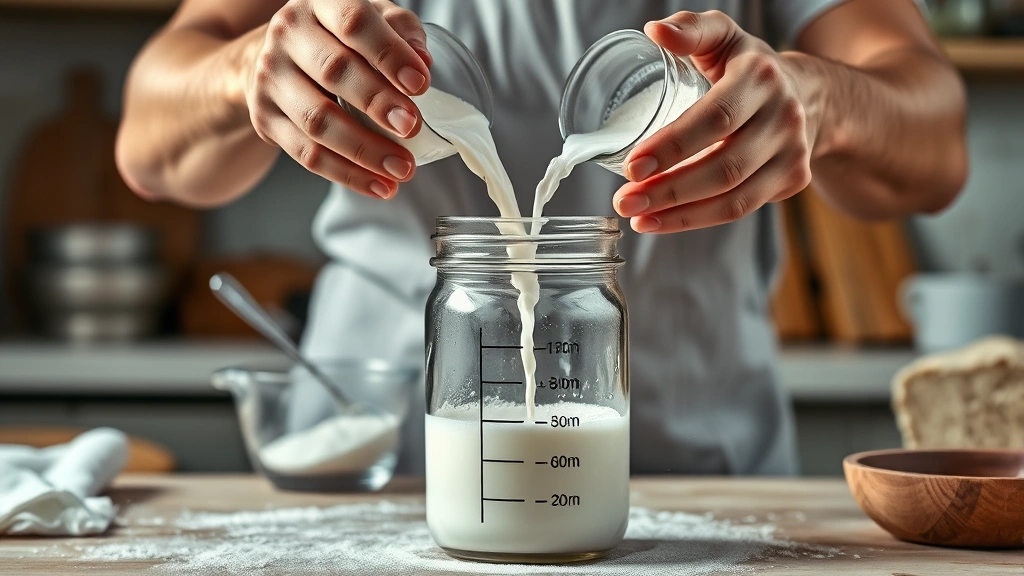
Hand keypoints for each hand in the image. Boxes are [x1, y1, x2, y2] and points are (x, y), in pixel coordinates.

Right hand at [246, 0, 431, 197]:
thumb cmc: (338, 37)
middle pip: (334, 70)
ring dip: (364, 150)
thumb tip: (423, 61)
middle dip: (377, 103)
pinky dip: (347, 174)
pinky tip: (379, 185)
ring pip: (318, 120)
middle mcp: (287, 34)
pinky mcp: (265, 118)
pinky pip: (307, 154)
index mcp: (319, 2)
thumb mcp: (372, 19)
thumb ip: (401, 31)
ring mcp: (270, 77)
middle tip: (412, 127)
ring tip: (402, 168)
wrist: (276, 56)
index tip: (420, 83)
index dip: (389, 53)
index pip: (353, 22)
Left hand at [614, 11, 817, 233]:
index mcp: (761, 78)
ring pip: (734, 199)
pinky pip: (741, 210)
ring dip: (680, 215)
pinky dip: (699, 220)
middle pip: (724, 167)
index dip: (673, 146)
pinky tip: (663, 221)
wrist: (807, 93)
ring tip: (638, 218)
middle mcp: (784, 117)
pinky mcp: (793, 180)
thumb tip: (655, 31)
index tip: (633, 167)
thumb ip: (691, 29)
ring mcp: (793, 153)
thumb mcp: (722, 37)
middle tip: (625, 201)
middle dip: (669, 190)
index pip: (716, 118)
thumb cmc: (746, 66)